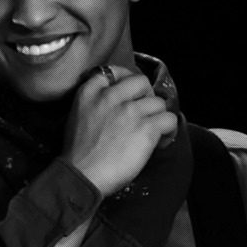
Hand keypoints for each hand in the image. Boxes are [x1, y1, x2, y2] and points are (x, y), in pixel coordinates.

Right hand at [62, 66, 177, 197]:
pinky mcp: (146, 128)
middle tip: (144, 111)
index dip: (125, 80)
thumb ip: (94, 102)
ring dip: (158, 116)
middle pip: (141, 81)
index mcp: (90, 92)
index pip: (113, 71)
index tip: (128, 94)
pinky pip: (170, 119)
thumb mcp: (77, 114)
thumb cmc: (77, 151)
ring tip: (154, 130)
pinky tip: (161, 140)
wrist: (82, 175)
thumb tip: (117, 102)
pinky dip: (169, 130)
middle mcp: (111, 96)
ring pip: (159, 102)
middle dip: (146, 95)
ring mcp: (130, 111)